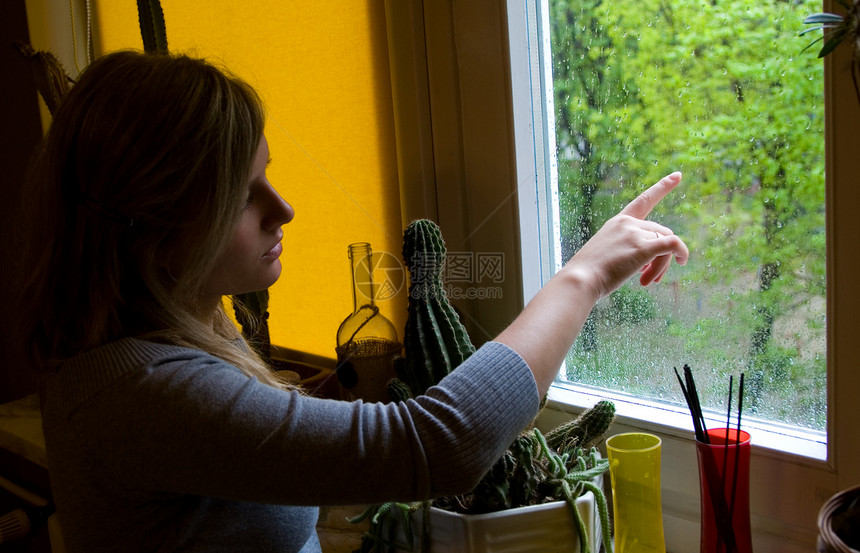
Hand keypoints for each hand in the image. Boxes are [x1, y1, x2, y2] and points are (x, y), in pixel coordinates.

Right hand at [564, 172, 688, 298]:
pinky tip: (683, 261)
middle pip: (660, 233)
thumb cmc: (589, 273)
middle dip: (660, 255)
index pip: (643, 201)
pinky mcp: (644, 247)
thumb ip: (626, 249)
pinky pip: (674, 245)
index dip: (662, 187)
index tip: (678, 176)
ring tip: (646, 282)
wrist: (580, 279)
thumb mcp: (607, 253)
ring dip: (661, 265)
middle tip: (647, 278)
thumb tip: (648, 261)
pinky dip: (682, 252)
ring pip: (665, 245)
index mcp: (618, 222)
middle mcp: (628, 223)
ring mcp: (636, 233)